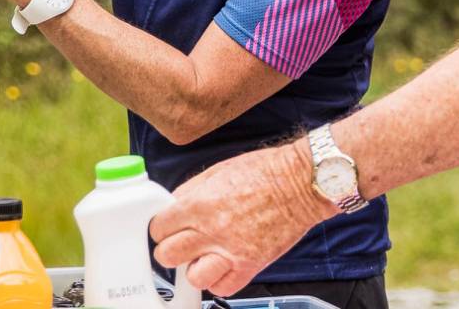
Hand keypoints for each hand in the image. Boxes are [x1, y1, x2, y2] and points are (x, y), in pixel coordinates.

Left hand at [149, 140, 336, 295]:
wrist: (300, 183)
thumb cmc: (264, 172)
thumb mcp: (216, 171)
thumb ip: (190, 191)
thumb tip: (173, 206)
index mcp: (198, 203)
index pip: (158, 227)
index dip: (161, 228)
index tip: (167, 228)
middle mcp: (210, 229)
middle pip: (167, 255)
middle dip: (170, 250)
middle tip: (181, 244)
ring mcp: (230, 250)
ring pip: (192, 277)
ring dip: (194, 269)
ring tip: (202, 257)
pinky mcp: (250, 265)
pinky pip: (223, 288)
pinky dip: (219, 281)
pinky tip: (222, 266)